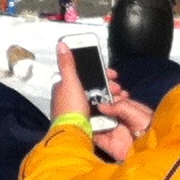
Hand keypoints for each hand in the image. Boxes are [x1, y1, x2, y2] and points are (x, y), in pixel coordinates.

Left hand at [54, 44, 151, 160]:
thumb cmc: (70, 109)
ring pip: (95, 97)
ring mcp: (76, 109)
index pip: (81, 73)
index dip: (97, 72)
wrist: (74, 134)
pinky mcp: (84, 119)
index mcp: (62, 87)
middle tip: (117, 86)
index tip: (110, 73)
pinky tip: (113, 106)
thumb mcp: (70, 82)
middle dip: (106, 84)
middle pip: (90, 85)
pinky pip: (97, 108)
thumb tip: (61, 45)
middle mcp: (68, 97)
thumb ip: (67, 64)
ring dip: (108, 94)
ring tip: (118, 96)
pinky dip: (106, 105)